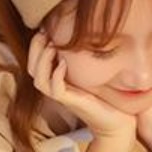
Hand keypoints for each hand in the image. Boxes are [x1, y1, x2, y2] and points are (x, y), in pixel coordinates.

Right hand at [28, 31, 136, 151]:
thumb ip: (84, 58)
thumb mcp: (93, 73)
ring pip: (39, 80)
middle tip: (43, 33)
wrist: (118, 122)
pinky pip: (55, 90)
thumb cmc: (108, 97)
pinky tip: (64, 63)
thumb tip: (84, 34)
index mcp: (58, 81)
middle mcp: (57, 89)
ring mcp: (63, 97)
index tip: (44, 29)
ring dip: (42, 61)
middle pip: (32, 70)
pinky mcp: (72, 103)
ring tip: (52, 46)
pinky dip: (56, 75)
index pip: (35, 63)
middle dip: (35, 49)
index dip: (35, 46)